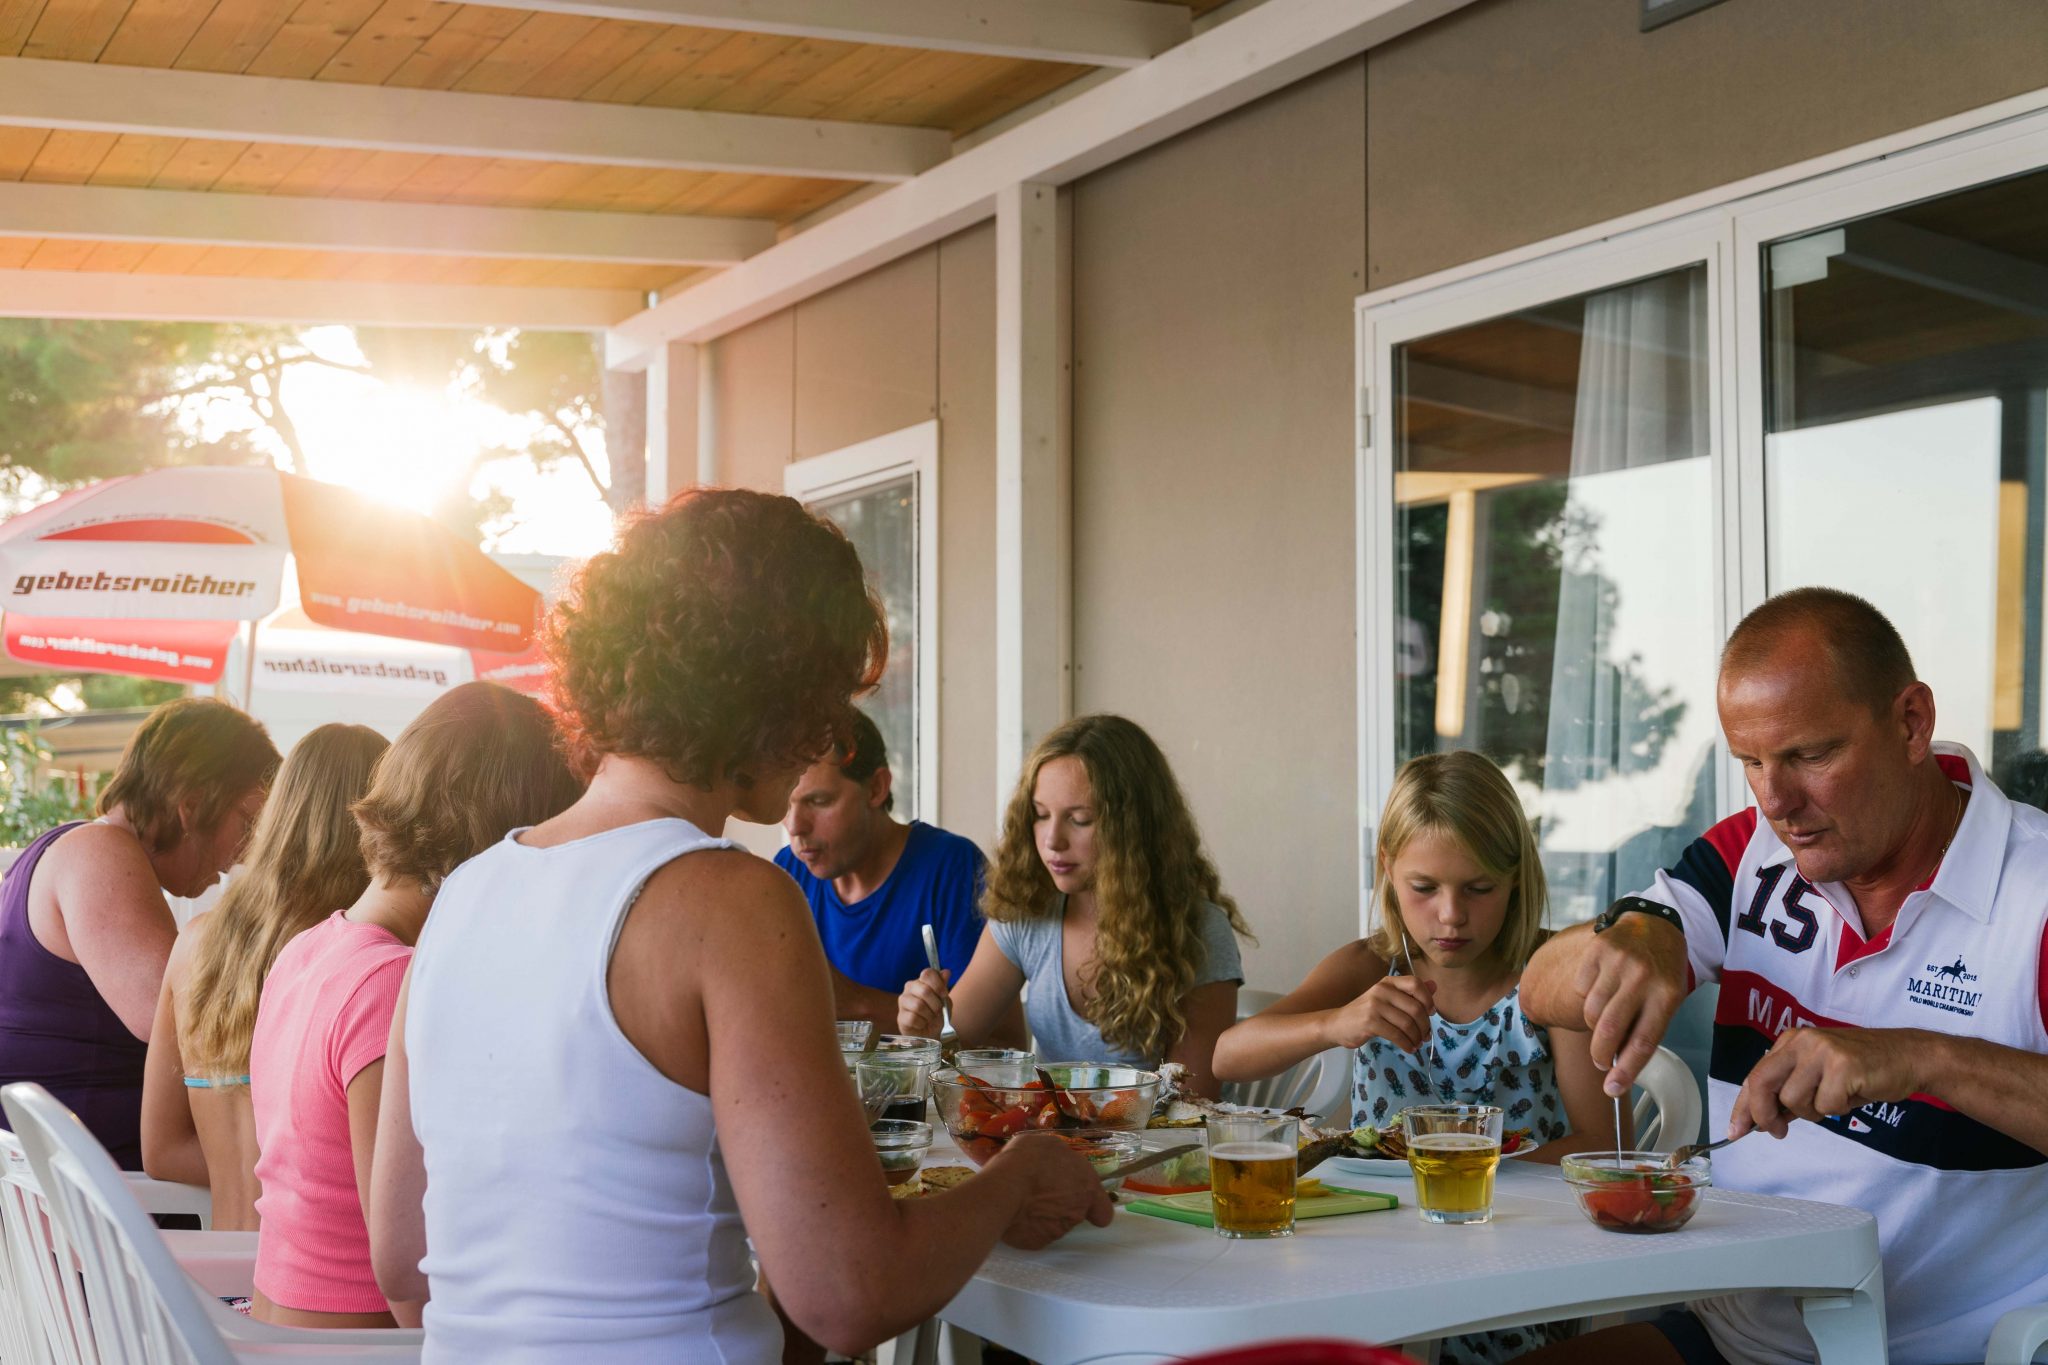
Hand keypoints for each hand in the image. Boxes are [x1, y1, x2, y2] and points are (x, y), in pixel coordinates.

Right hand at [897, 968, 948, 1037]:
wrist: (931, 1033)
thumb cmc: (937, 1014)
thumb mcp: (944, 1000)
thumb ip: (944, 986)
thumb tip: (946, 972)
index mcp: (921, 981)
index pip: (927, 973)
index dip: (939, 984)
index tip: (944, 995)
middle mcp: (910, 988)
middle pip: (925, 990)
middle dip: (936, 1004)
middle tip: (938, 1011)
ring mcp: (903, 1002)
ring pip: (918, 1005)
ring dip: (929, 1015)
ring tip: (930, 1018)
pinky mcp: (900, 1017)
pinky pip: (913, 1018)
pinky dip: (922, 1023)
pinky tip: (922, 1024)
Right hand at [983, 1132, 1114, 1248]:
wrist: (1005, 1188)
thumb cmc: (1031, 1159)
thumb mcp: (1050, 1145)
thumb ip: (1062, 1159)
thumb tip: (1059, 1163)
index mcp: (1087, 1187)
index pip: (1103, 1211)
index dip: (1095, 1209)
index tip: (1085, 1205)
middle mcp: (1076, 1212)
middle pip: (1074, 1213)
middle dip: (1060, 1205)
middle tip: (1040, 1191)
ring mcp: (1057, 1230)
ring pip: (1053, 1223)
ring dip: (1043, 1214)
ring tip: (1021, 1197)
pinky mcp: (1036, 1242)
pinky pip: (1033, 1232)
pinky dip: (1026, 1225)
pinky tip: (1014, 1212)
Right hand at [1322, 975, 1436, 1054]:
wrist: (1337, 1024)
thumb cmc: (1366, 1012)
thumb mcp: (1388, 999)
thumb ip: (1410, 993)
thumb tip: (1434, 986)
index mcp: (1388, 982)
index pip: (1415, 984)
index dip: (1428, 1000)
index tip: (1430, 1014)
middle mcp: (1382, 990)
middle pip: (1415, 1008)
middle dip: (1424, 1026)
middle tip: (1425, 1036)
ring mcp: (1375, 1005)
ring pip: (1407, 1023)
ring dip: (1417, 1037)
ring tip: (1417, 1044)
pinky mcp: (1370, 1022)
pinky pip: (1397, 1035)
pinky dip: (1407, 1044)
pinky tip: (1409, 1048)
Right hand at [1575, 914, 1688, 1096]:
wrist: (1655, 925)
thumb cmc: (1662, 972)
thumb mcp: (1667, 1000)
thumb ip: (1644, 1028)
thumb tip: (1616, 1065)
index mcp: (1667, 995)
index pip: (1643, 1041)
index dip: (1626, 1070)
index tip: (1611, 1089)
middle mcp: (1642, 977)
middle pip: (1609, 1029)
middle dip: (1600, 1053)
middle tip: (1601, 1061)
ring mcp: (1618, 962)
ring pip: (1591, 1011)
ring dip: (1593, 1023)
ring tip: (1606, 1015)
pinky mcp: (1597, 950)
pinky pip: (1581, 988)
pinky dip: (1587, 995)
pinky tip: (1602, 986)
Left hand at [1731, 1026, 1925, 1138]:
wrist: (1908, 1057)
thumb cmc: (1864, 1070)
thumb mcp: (1819, 1075)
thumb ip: (1790, 1092)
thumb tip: (1761, 1121)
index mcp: (1791, 1041)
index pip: (1756, 1076)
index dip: (1743, 1106)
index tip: (1736, 1130)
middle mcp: (1802, 1041)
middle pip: (1763, 1084)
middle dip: (1764, 1115)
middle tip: (1777, 1132)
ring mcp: (1822, 1052)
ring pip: (1794, 1100)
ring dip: (1814, 1112)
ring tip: (1836, 1099)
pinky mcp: (1843, 1067)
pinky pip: (1826, 1105)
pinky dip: (1838, 1109)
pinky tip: (1853, 1095)